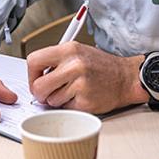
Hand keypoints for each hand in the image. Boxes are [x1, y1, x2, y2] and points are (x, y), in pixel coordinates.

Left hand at [27, 43, 142, 114]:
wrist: (126, 78)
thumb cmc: (102, 67)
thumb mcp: (78, 53)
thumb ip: (56, 62)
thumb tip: (35, 78)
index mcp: (68, 49)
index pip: (33, 61)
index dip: (31, 75)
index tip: (36, 80)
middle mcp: (74, 65)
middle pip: (38, 86)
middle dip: (40, 94)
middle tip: (48, 94)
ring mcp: (80, 84)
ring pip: (51, 100)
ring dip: (58, 101)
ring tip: (73, 92)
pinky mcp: (85, 101)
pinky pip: (65, 109)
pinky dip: (70, 106)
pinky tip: (82, 98)